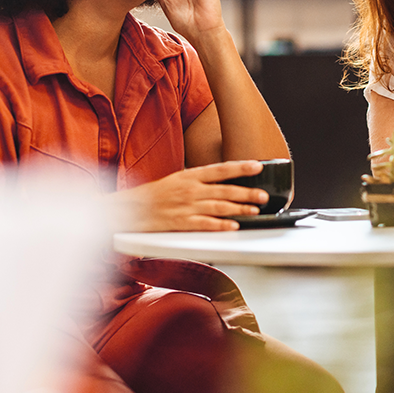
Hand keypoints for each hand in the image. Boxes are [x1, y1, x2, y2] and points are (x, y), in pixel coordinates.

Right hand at [117, 160, 268, 231]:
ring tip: (255, 211)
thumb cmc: (155, 194)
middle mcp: (191, 189)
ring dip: (239, 209)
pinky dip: (220, 225)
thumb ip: (201, 181)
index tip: (258, 166)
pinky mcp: (181, 223)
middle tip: (264, 195)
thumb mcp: (179, 179)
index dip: (241, 168)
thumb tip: (225, 181)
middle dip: (248, 193)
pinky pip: (205, 224)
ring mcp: (186, 206)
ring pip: (219, 207)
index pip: (221, 169)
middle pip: (225, 190)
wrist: (129, 208)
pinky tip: (233, 226)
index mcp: (191, 176)